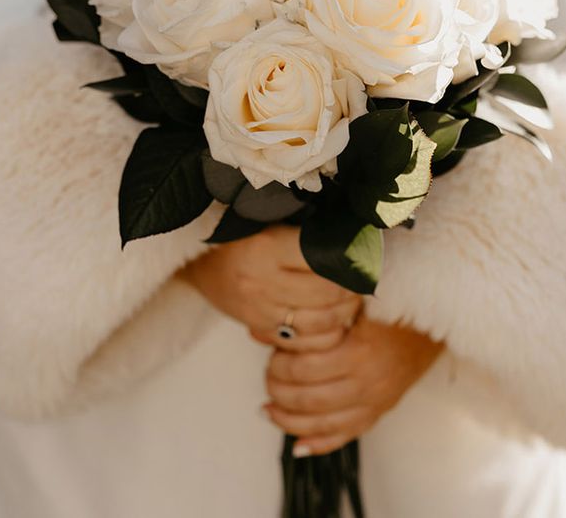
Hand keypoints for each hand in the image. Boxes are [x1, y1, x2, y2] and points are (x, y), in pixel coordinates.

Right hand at [184, 226, 360, 350]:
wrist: (202, 263)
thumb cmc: (244, 235)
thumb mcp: (272, 223)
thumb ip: (309, 232)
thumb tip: (356, 237)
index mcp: (268, 245)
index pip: (325, 260)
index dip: (351, 261)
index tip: (363, 258)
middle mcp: (262, 280)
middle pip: (328, 293)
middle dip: (353, 289)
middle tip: (362, 282)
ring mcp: (260, 309)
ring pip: (321, 322)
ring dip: (345, 314)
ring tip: (352, 302)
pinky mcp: (261, 329)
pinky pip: (306, 342)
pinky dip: (327, 334)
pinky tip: (333, 321)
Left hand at [264, 314, 443, 455]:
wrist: (434, 322)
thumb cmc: (390, 305)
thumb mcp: (351, 300)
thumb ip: (312, 314)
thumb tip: (260, 326)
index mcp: (359, 351)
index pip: (304, 368)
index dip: (279, 363)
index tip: (270, 352)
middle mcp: (367, 382)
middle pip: (308, 398)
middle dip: (278, 390)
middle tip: (267, 377)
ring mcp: (374, 402)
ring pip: (322, 424)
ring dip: (288, 420)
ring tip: (269, 408)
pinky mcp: (379, 412)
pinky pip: (345, 437)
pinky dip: (318, 444)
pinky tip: (296, 444)